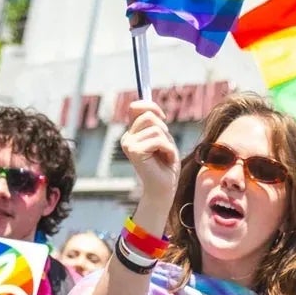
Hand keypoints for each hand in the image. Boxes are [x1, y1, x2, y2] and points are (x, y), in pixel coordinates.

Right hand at [119, 100, 179, 214]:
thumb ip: (156, 122)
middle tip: (165, 146)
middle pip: (148, 116)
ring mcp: (128, 144)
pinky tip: (166, 160)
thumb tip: (150, 106)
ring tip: (165, 155)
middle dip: (164, 129)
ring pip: (156, 129)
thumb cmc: (166, 164)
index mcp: (131, 133)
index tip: (164, 117)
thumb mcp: (163, 138)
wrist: (164, 188)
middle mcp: (127, 138)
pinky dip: (168, 149)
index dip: (151, 106)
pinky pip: (159, 140)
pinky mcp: (135, 151)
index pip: (136, 107)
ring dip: (167, 143)